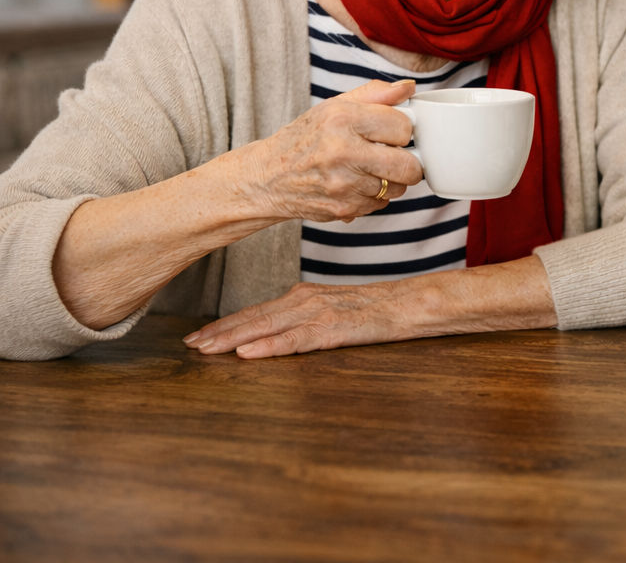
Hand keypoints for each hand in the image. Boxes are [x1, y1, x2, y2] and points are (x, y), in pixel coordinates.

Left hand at [183, 281, 413, 357]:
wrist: (412, 303)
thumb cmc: (378, 310)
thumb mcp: (335, 310)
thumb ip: (307, 318)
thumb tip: (281, 330)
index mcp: (304, 297)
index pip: (256, 312)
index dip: (225, 325)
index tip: (198, 337)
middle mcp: (305, 301)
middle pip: (253, 318)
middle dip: (218, 333)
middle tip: (188, 347)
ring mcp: (318, 314)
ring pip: (267, 328)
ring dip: (233, 340)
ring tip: (206, 350)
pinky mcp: (333, 329)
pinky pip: (295, 341)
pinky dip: (269, 346)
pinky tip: (249, 353)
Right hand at [237, 79, 423, 224]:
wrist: (268, 178)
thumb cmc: (304, 139)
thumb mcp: (334, 106)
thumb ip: (375, 94)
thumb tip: (409, 88)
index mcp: (342, 119)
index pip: (403, 127)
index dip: (402, 130)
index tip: (392, 132)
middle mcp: (342, 152)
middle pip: (408, 165)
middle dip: (407, 161)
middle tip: (393, 155)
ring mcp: (343, 184)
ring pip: (398, 187)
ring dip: (390, 180)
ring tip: (369, 168)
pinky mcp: (344, 208)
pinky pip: (381, 203)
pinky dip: (375, 195)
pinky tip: (356, 184)